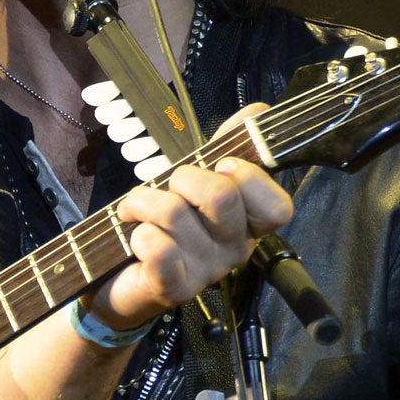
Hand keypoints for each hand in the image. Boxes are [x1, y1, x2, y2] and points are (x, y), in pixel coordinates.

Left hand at [90, 107, 292, 329]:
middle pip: (222, 197)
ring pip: (175, 212)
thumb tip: (258, 111)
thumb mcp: (196, 181)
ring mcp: (206, 272)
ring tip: (136, 212)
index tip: (223, 166)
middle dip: (183, 177)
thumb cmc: (163, 227)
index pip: (278, 207)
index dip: (250, 178)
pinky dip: (137, 233)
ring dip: (143, 201)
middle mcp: (233, 250)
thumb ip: (228, 146)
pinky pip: (158, 248)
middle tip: (168, 190)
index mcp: (247, 225)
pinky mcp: (173, 288)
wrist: (121, 280)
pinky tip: (134, 239)